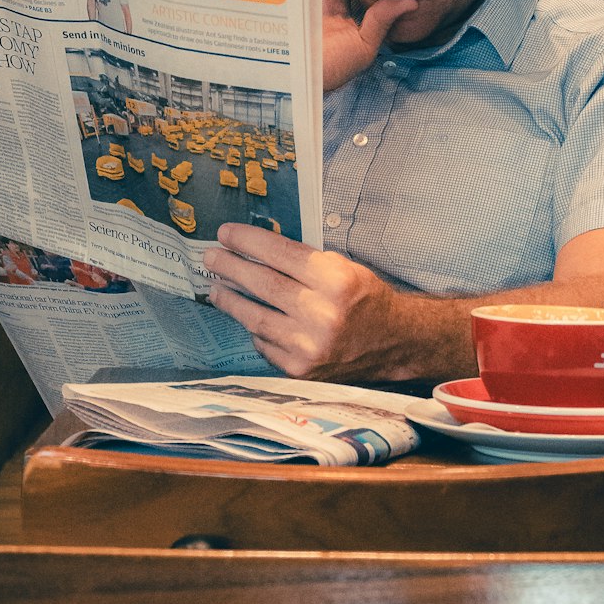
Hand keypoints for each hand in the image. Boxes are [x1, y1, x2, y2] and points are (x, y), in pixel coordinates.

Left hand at [203, 222, 406, 379]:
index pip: (281, 254)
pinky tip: (247, 316)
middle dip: (231, 267)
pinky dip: (254, 329)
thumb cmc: (365, 299)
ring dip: (231, 300)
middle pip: (263, 285)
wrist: (392, 343)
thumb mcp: (344, 269)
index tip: (226, 233)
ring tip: (217, 288)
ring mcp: (309, 347)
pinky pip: (264, 344)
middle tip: (211, 257)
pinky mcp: (300, 370)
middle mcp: (323, 315)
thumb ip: (303, 262)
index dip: (249, 241)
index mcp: (337, 282)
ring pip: (255, 318)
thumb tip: (254, 251)